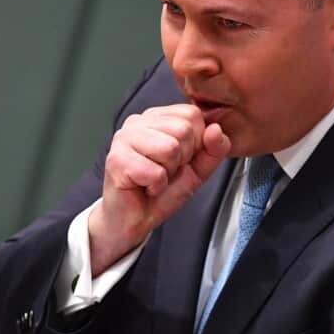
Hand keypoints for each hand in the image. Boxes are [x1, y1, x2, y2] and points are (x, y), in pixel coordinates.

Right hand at [87, 104, 230, 274]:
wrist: (133, 219)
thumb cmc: (160, 191)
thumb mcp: (197, 169)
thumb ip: (213, 150)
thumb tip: (216, 130)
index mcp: (157, 117)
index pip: (192, 114)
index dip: (195, 143)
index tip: (180, 160)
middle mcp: (138, 121)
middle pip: (183, 130)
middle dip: (182, 159)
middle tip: (165, 171)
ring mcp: (124, 138)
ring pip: (169, 149)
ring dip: (168, 172)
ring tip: (155, 178)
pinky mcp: (117, 159)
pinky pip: (155, 172)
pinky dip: (156, 186)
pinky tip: (145, 187)